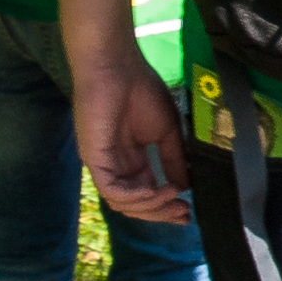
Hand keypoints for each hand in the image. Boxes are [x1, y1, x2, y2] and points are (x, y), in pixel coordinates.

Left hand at [74, 50, 192, 220]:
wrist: (118, 67)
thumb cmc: (141, 90)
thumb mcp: (167, 130)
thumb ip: (174, 159)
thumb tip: (186, 186)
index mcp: (132, 160)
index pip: (147, 194)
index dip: (166, 207)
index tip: (188, 213)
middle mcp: (116, 167)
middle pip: (136, 205)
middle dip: (161, 213)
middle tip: (184, 213)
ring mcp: (104, 165)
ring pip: (123, 204)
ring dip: (150, 206)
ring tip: (173, 195)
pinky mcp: (93, 159)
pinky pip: (112, 191)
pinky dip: (135, 197)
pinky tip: (155, 190)